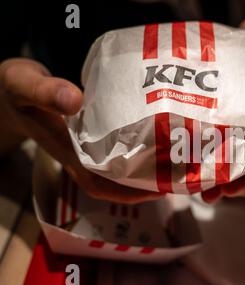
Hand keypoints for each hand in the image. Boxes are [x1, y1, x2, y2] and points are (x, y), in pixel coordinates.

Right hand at [0, 58, 163, 203]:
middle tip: (180, 173)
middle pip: (118, 181)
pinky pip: (118, 146)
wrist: (9, 88)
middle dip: (148, 182)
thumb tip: (75, 101)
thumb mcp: (24, 86)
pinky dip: (137, 146)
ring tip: (176, 158)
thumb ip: (44, 92)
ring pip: (121, 165)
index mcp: (68, 152)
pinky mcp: (93, 132)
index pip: (102, 183)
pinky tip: (157, 135)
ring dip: (146, 166)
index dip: (130, 191)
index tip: (159, 189)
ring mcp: (88, 145)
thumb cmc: (15, 89)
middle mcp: (82, 153)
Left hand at [201, 9, 244, 203]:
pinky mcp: (224, 126)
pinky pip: (219, 152)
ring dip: (226, 184)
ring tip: (207, 191)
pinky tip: (197, 179)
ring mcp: (244, 130)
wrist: (244, 32)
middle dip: (244, 186)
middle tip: (224, 190)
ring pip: (239, 167)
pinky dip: (211, 169)